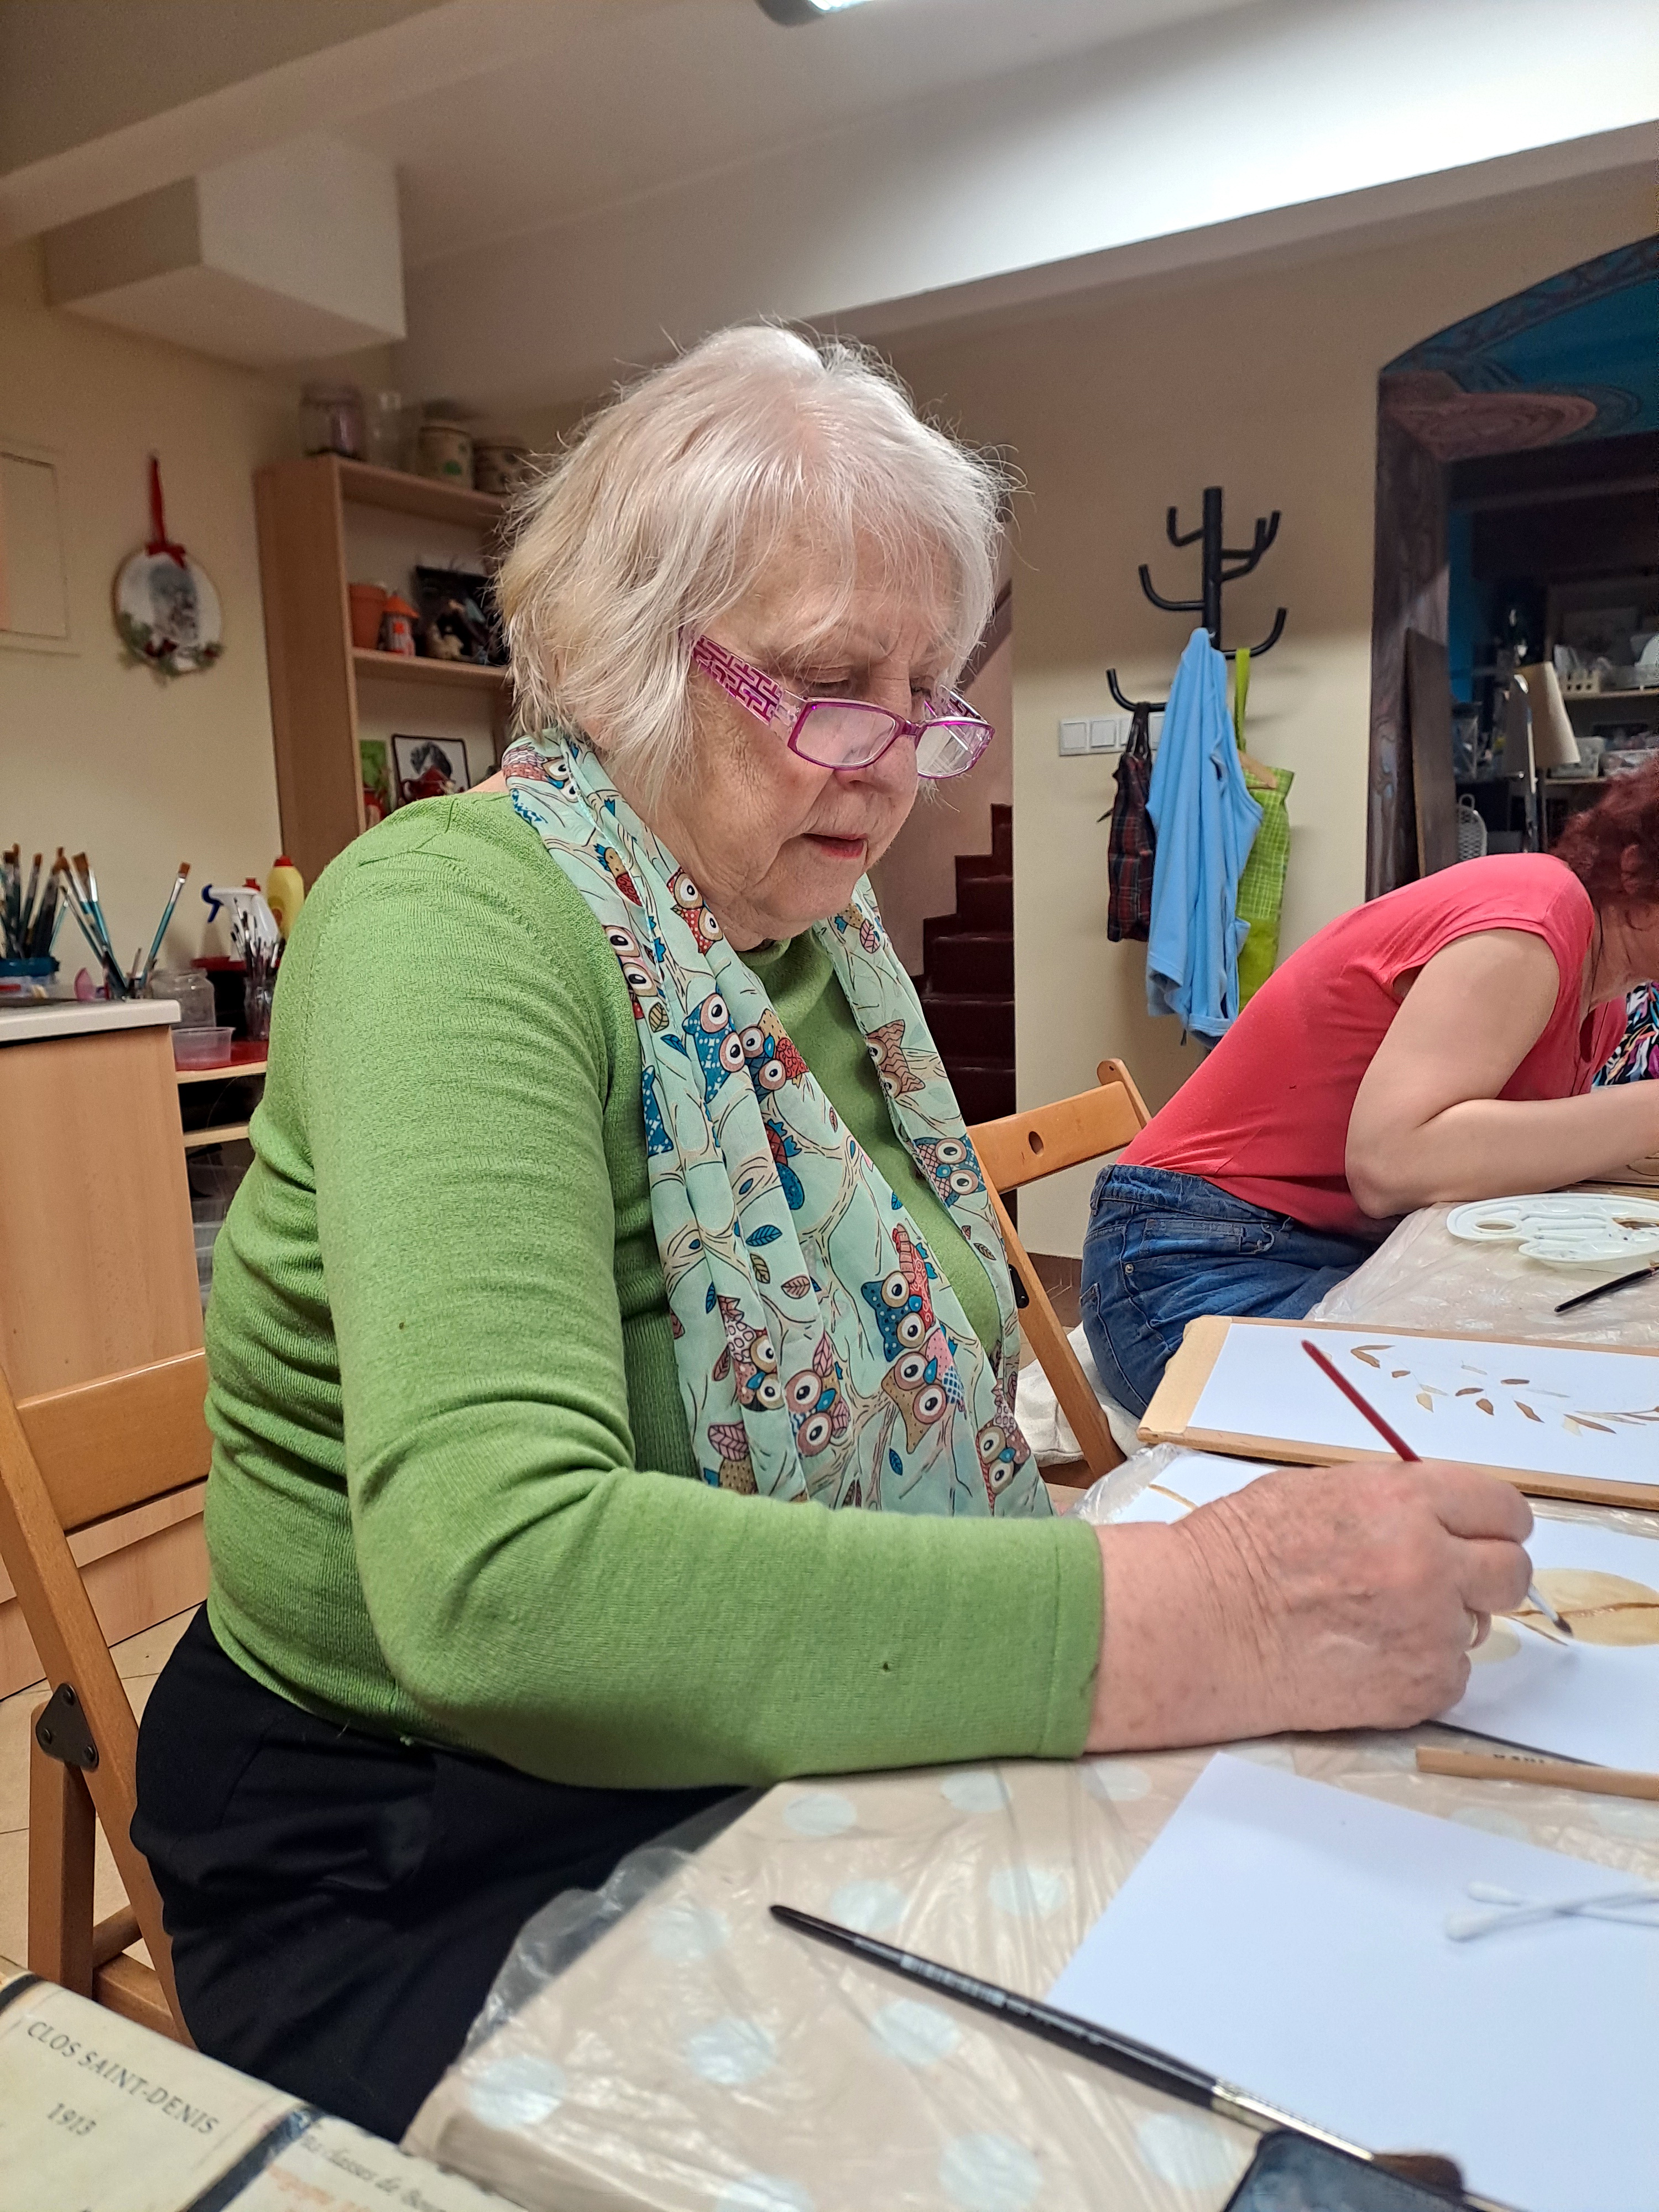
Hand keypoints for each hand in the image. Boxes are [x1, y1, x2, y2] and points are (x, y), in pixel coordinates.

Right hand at [1085, 1459, 1533, 1751]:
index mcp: (1405, 1501)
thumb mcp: (1323, 1491)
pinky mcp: (1420, 1690)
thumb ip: (1396, 1503)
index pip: (1504, 1508)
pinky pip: (1452, 1676)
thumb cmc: (1240, 1551)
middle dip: (1484, 1574)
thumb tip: (1444, 1521)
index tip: (1486, 1534)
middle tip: (1442, 1580)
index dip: (1495, 1522)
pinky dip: (1420, 1668)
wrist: (1199, 1625)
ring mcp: (1429, 1632)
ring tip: (1376, 1620)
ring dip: (1443, 1623)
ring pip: (1479, 1627)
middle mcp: (1429, 1564)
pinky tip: (1367, 1655)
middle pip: (1512, 1571)